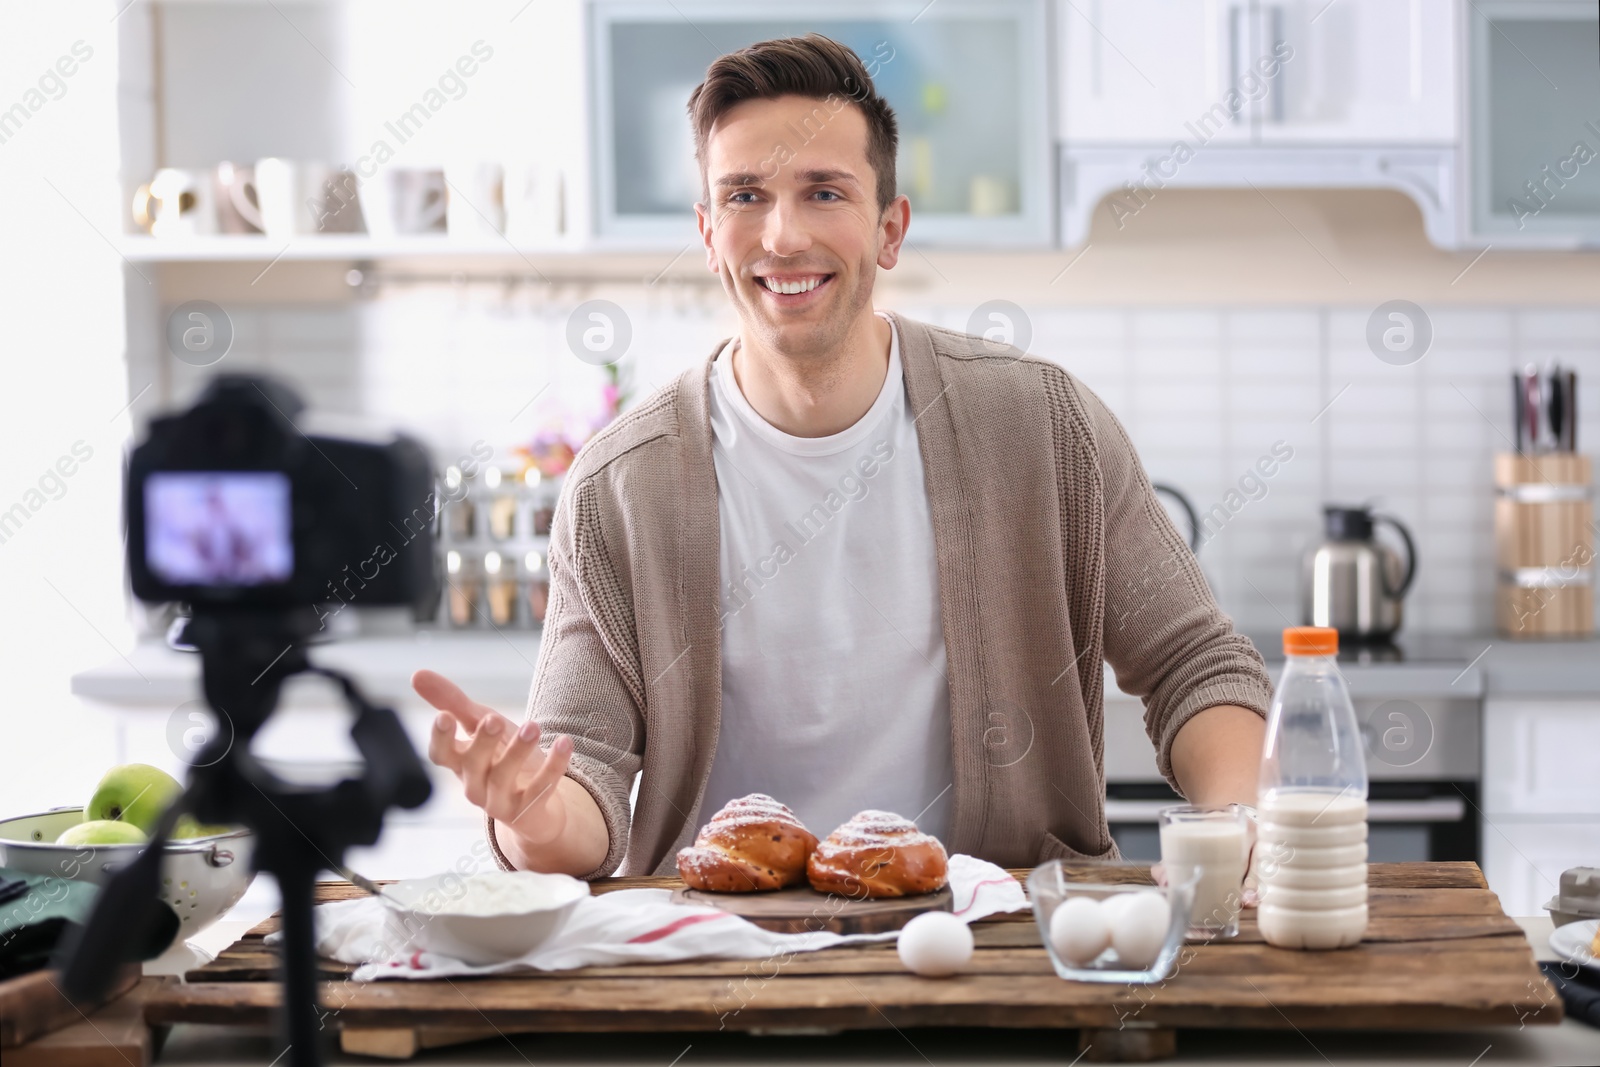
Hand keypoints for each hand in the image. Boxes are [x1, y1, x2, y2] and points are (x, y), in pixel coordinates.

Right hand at [412, 669, 574, 848]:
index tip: (444, 716)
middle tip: (494, 719)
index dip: (440, 738)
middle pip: (472, 766)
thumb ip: (452, 702)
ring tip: (533, 726)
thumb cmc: (500, 758)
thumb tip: (417, 674)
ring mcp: (499, 801)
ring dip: (517, 751)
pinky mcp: (528, 810)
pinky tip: (565, 742)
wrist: (534, 807)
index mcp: (460, 763)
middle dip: (482, 742)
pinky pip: (540, 789)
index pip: (441, 754)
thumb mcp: (479, 726)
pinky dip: (553, 766)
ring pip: (504, 778)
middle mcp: (474, 785)